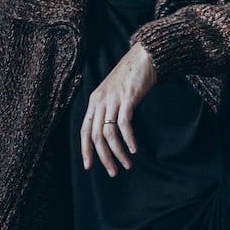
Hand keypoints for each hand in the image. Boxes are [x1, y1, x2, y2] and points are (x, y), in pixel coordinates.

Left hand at [80, 42, 157, 176]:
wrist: (144, 57)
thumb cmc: (130, 78)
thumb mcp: (113, 94)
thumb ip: (109, 111)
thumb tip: (109, 134)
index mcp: (94, 102)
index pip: (84, 130)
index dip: (85, 149)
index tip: (89, 166)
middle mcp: (100, 102)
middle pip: (96, 136)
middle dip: (103, 157)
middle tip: (113, 172)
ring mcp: (113, 100)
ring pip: (109, 133)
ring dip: (118, 152)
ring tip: (127, 165)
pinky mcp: (127, 98)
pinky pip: (124, 124)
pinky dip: (128, 139)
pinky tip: (134, 150)